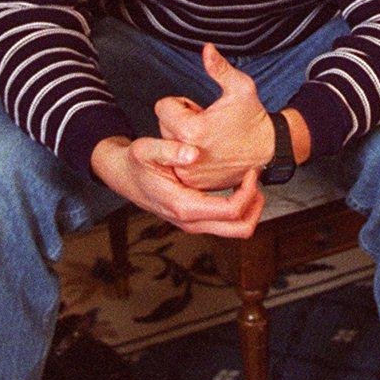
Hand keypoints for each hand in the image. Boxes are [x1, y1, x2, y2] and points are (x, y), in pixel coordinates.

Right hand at [90, 133, 262, 236]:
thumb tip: (193, 154)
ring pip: (235, 230)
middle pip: (240, 229)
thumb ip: (169, 150)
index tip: (251, 170)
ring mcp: (193, 224)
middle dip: (256, 206)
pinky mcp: (195, 219)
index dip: (249, 192)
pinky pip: (226, 222)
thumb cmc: (136, 162)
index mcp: (184, 207)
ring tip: (250, 180)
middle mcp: (191, 222)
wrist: (123, 176)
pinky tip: (236, 184)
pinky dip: (239, 207)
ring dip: (249, 208)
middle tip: (257, 179)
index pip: (231, 211)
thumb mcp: (146, 149)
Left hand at [154, 44, 276, 188]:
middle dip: (180, 121)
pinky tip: (206, 152)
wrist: (269, 150)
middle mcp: (187, 154)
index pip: (162, 107)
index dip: (180, 103)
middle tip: (205, 122)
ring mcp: (190, 171)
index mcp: (192, 129)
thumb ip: (219, 68)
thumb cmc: (254, 119)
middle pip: (163, 126)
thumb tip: (206, 48)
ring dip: (181, 139)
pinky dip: (187, 157)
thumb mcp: (240, 88)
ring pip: (169, 146)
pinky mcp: (194, 183)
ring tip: (206, 137)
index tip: (198, 109)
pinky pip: (177, 163)